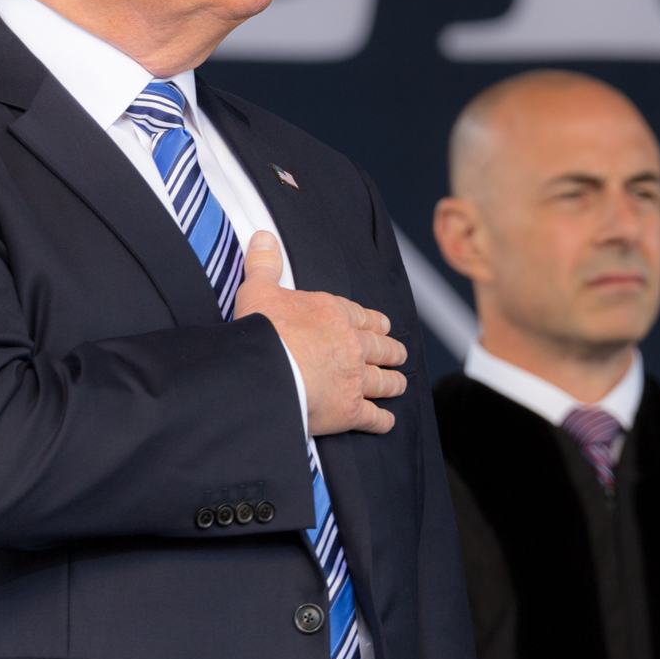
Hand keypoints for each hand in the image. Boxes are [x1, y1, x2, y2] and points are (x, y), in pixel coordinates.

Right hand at [234, 230, 407, 434]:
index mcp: (334, 314)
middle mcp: (352, 344)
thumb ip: (265, 264)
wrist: (265, 371)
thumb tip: (264, 236)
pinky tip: (386, 422)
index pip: (363, 317)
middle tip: (398, 355)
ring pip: (384, 381)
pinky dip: (382, 421)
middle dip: (391, 351)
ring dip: (393, 383)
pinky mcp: (350, 410)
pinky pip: (374, 417)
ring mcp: (355, 378)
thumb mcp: (259, 290)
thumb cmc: (262, 331)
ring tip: (399, 384)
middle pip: (381, 347)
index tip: (383, 325)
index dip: (375, 323)